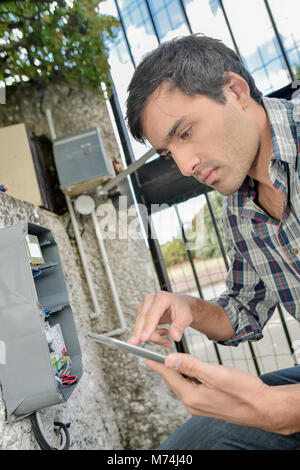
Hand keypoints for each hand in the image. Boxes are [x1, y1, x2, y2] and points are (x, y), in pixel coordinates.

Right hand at [127, 291, 192, 346]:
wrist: (178, 305)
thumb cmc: (181, 309)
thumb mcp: (186, 317)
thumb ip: (180, 326)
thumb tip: (174, 336)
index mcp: (162, 298)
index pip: (153, 314)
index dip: (148, 327)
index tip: (143, 338)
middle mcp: (150, 299)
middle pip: (143, 320)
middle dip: (145, 335)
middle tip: (152, 344)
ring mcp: (144, 306)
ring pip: (142, 326)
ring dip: (154, 337)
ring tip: (166, 340)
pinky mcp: (140, 313)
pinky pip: (141, 328)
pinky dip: (151, 335)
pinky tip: (161, 334)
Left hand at [146, 353, 278, 431]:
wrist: (264, 407)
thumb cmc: (245, 391)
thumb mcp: (217, 374)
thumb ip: (192, 366)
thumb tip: (169, 360)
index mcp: (192, 397)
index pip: (170, 376)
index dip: (158, 364)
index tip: (146, 356)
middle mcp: (194, 404)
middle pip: (175, 381)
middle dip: (166, 367)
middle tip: (156, 355)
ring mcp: (201, 406)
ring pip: (184, 384)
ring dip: (178, 372)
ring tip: (170, 359)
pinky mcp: (208, 404)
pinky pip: (192, 388)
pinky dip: (189, 377)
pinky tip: (191, 370)